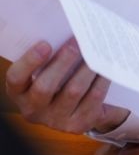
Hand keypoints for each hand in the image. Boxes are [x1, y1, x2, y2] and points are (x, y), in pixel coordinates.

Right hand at [5, 39, 129, 134]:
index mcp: (20, 93)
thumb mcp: (46, 72)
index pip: (15, 79)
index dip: (29, 62)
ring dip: (86, 68)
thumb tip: (69, 29)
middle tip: (77, 41)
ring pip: (73, 91)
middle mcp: (33, 110)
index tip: (45, 44)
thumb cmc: (59, 81)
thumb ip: (49, 57)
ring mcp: (56, 120)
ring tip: (96, 51)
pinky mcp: (78, 124)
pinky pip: (93, 98)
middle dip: (63, 61)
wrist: (78, 112)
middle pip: (45, 87)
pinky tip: (106, 67)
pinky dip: (101, 80)